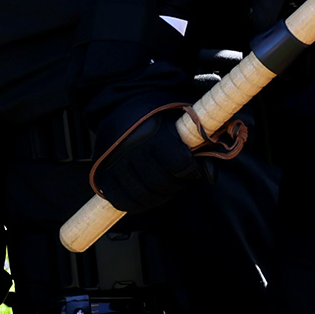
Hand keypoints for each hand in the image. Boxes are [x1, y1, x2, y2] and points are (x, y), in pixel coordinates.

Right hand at [86, 89, 234, 215]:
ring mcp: (115, 164)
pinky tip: (145, 195)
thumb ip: (198, 146)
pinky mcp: (103, 176)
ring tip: (162, 186)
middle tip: (177, 178)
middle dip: (175, 185)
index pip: (180, 163)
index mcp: (154, 132)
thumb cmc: (156, 119)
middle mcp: (132, 148)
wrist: (119, 109)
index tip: (190, 168)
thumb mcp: (179, 123)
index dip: (190, 170)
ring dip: (159, 196)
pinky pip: (123, 202)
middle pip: (162, 183)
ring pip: (144, 196)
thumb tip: (211, 175)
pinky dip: (137, 204)